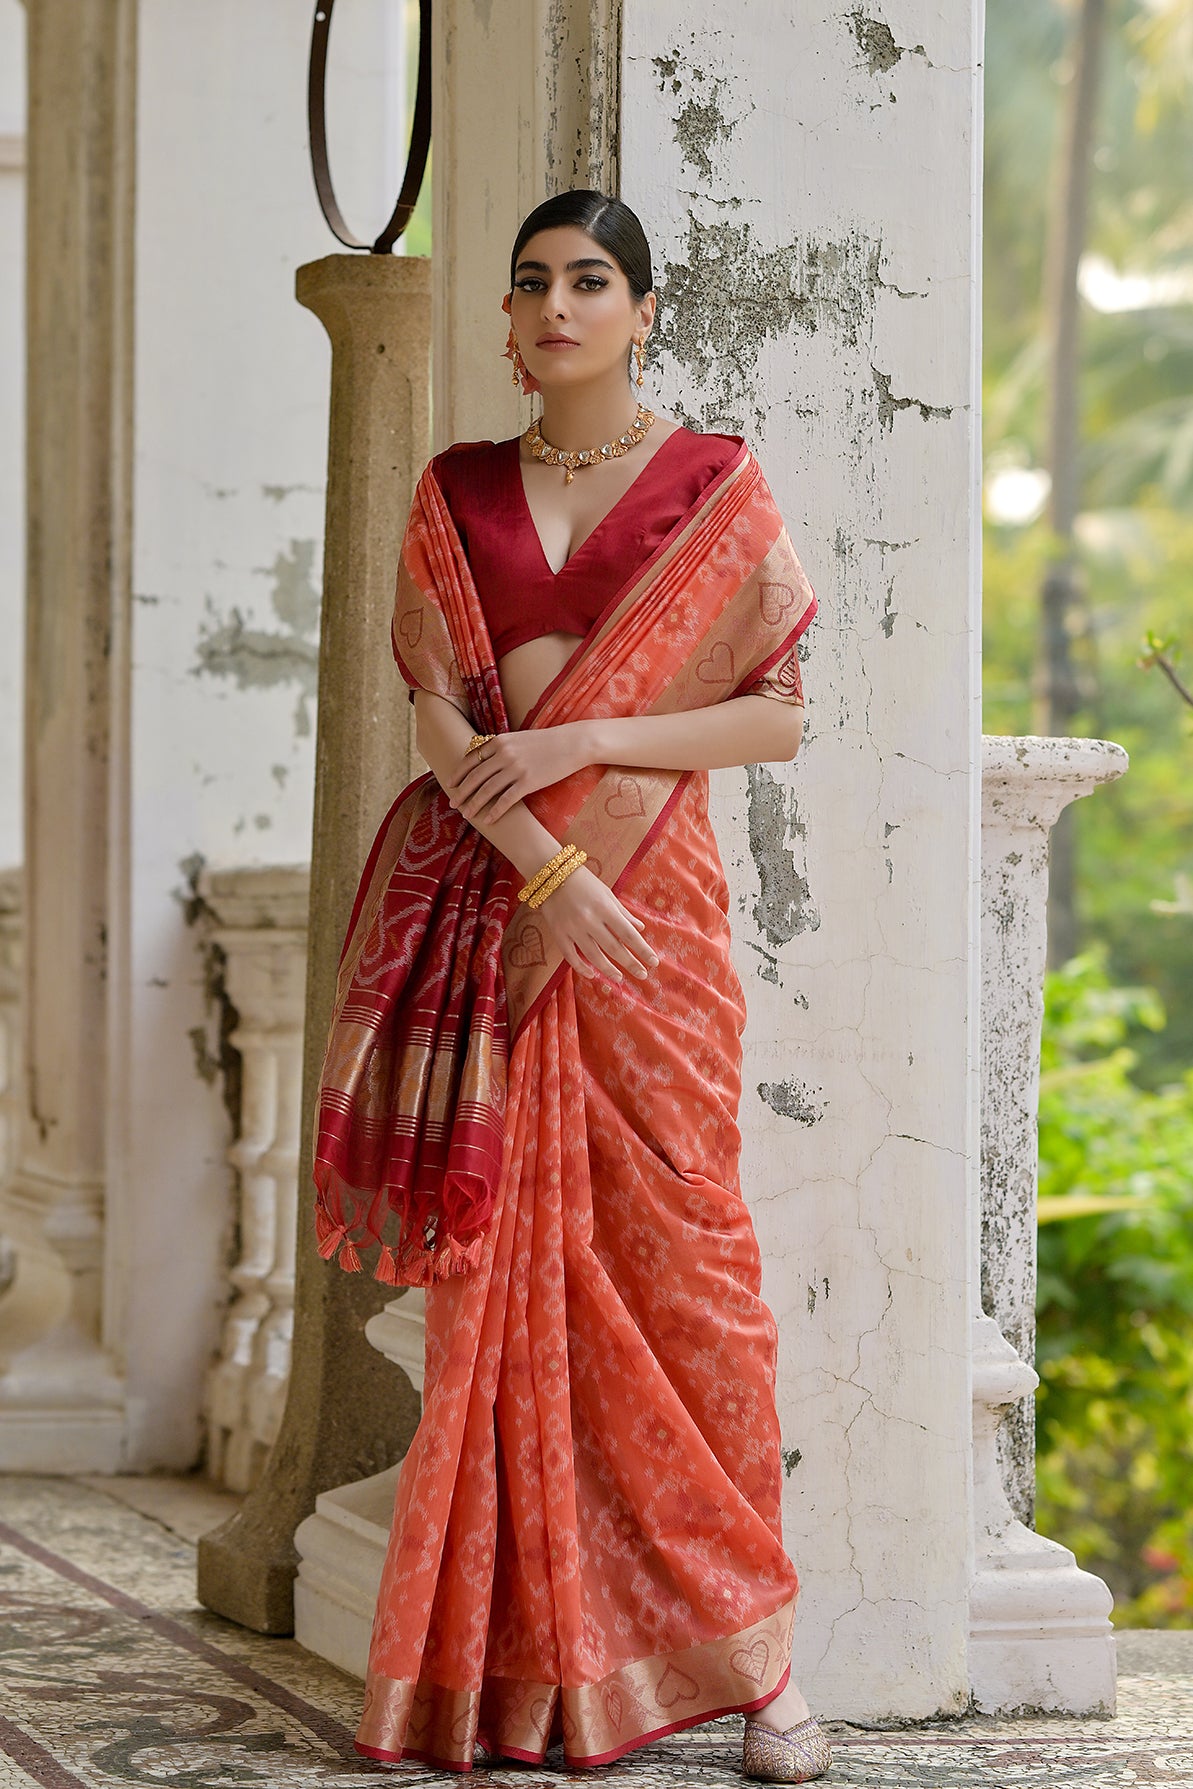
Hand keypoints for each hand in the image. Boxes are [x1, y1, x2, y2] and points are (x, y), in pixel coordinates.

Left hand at [445, 724, 589, 823]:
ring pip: (487, 790)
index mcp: (499, 741)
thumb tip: (486, 760)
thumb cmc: (547, 741)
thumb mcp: (519, 738)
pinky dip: (495, 811)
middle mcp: (503, 754)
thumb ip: (502, 747)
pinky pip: (506, 800)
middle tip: (452, 803)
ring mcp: (515, 768)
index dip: (458, 773)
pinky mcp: (528, 782)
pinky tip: (488, 820)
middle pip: (475, 776)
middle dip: (461, 792)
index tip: (450, 784)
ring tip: (466, 814)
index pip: (471, 759)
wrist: (572, 743)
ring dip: (474, 804)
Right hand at [533, 865, 658, 983]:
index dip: (642, 950)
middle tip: (642, 975)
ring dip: (608, 970)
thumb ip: (623, 913)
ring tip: (619, 979)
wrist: (551, 875)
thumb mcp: (607, 893)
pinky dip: (581, 968)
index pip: (628, 934)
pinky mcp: (558, 934)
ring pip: (593, 956)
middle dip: (630, 964)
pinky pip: (571, 956)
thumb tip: (640, 928)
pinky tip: (591, 974)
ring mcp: (573, 928)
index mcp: (605, 908)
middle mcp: (590, 920)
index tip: (653, 962)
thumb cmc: (584, 882)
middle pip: (614, 948)